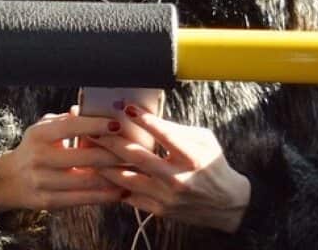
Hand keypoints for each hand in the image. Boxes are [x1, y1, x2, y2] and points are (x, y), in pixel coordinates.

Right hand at [0, 106, 128, 215]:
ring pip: (86, 180)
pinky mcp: (48, 201)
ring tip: (134, 172)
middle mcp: (39, 158)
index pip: (70, 127)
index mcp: (39, 135)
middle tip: (136, 152)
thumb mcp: (44, 129)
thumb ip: (66, 120)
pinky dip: (103, 196)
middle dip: (113, 155)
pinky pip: (81, 199)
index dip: (95, 125)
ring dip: (113, 177)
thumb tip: (91, 107)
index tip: (117, 124)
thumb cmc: (35, 148)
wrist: (8, 181)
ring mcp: (43, 181)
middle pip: (83, 156)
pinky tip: (120, 191)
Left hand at [91, 105, 251, 233]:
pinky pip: (131, 197)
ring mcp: (167, 197)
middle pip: (138, 157)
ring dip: (106, 164)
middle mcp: (179, 179)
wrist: (227, 204)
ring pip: (128, 179)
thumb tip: (147, 118)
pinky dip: (115, 185)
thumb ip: (177, 130)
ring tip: (90, 152)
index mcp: (193, 157)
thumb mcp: (204, 141)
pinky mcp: (160, 210)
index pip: (165, 135)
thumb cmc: (213, 165)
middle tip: (94, 129)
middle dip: (113, 141)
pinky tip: (101, 173)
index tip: (126, 107)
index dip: (145, 120)